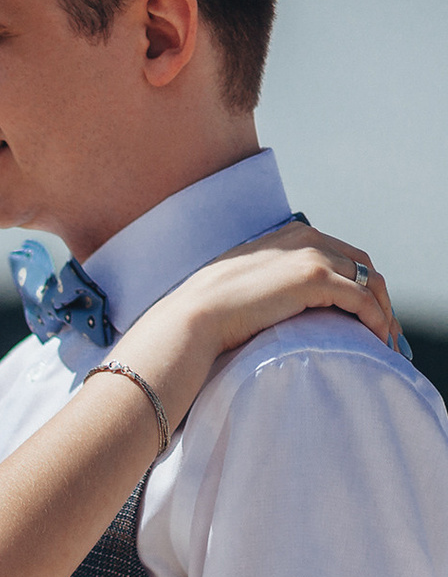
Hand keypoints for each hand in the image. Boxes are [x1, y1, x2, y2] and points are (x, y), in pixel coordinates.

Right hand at [139, 218, 398, 362]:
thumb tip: (270, 304)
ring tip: (386, 339)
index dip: (357, 280)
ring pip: (368, 281)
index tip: (362, 308)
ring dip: (382, 310)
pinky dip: (376, 320)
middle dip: (377, 295)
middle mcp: (304, 238)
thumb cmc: (204, 312)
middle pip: (361, 264)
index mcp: (287, 236)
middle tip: (384, 326)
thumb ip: (264, 282)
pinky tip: (378, 339)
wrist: (191, 319)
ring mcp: (311, 256)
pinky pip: (361, 300)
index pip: (339, 253)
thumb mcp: (240, 284)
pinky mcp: (315, 280)